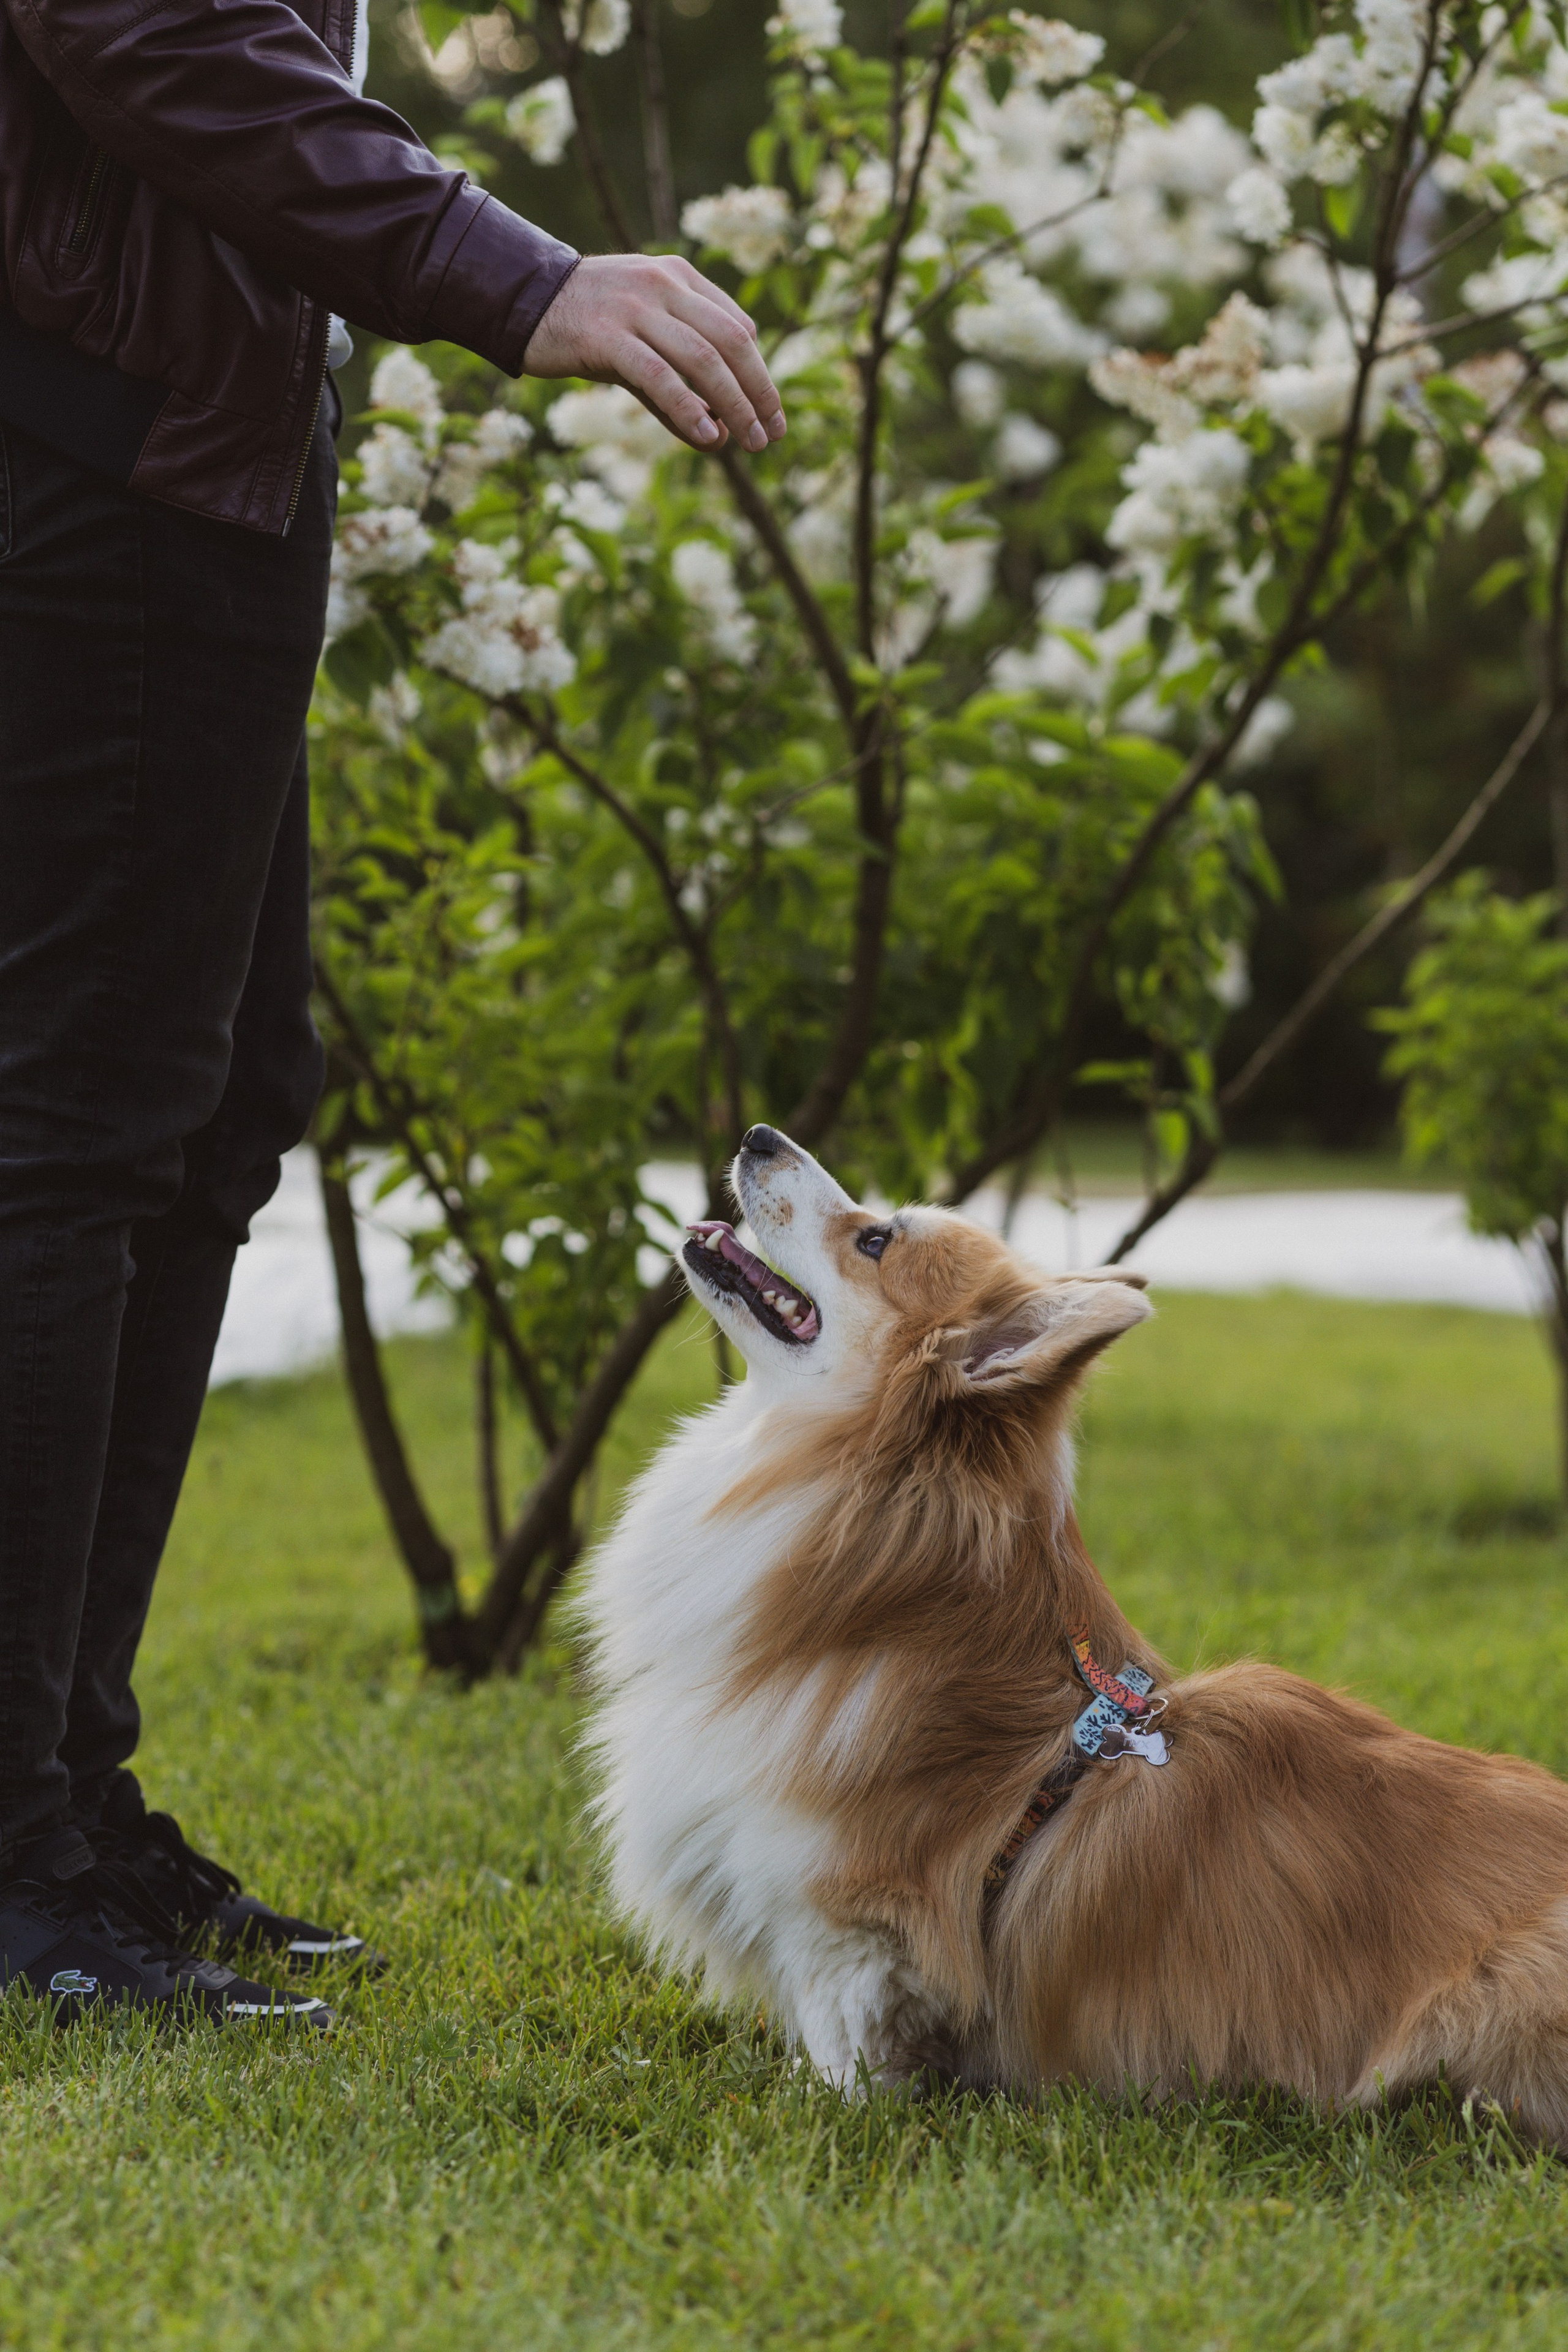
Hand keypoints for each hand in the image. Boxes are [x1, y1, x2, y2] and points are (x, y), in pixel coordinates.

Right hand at [522, 253, 785, 455]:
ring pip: (703, 358)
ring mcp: (635, 307)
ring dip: (734, 404)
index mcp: (679, 278)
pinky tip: (707, 435)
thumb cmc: (587, 329)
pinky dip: (688, 407)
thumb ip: (679, 388)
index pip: (738, 328)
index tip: (771, 416)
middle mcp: (663, 284)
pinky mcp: (607, 335)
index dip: (761, 374)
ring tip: (749, 443)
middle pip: (731, 341)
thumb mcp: (641, 349)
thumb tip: (720, 437)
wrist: (521, 300)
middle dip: (758, 391)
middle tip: (770, 435)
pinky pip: (659, 374)